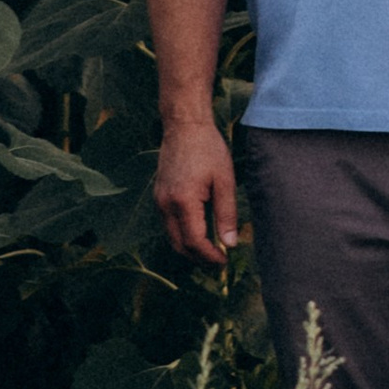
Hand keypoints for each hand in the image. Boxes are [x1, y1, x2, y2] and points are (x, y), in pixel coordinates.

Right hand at [155, 111, 239, 263]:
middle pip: (179, 245)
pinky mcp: (158, 196)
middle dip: (199, 258)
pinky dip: (182, 235)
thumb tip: (230, 244)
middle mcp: (165, 204)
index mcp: (183, 201)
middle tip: (219, 261)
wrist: (184, 126)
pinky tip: (200, 232)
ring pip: (171, 238)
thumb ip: (227, 214)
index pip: (194, 242)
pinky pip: (168, 225)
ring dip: (190, 248)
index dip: (210, 256)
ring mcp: (159, 201)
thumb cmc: (208, 149)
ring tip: (212, 250)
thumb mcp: (225, 180)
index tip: (225, 260)